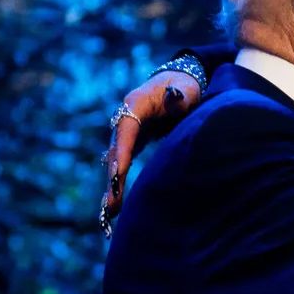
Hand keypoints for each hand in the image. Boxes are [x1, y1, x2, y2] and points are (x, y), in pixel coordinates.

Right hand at [101, 70, 205, 228]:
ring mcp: (127, 131)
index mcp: (135, 104)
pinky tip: (114, 204)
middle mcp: (126, 118)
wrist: (179, 81)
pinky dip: (118, 181)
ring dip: (113, 185)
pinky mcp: (132, 141)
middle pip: (117, 150)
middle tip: (112, 203)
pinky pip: (123, 162)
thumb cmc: (184, 87)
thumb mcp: (184, 89)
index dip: (123, 151)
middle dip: (114, 177)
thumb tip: (175, 97)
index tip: (119, 174)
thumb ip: (178, 96)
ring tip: (109, 212)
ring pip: (117, 160)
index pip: (126, 129)